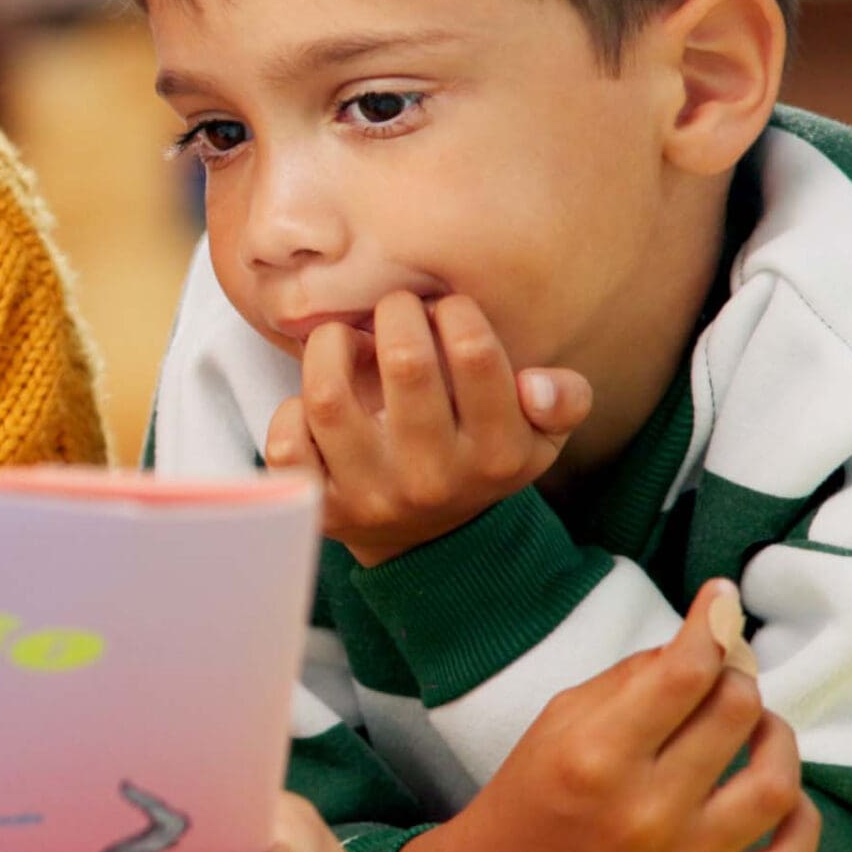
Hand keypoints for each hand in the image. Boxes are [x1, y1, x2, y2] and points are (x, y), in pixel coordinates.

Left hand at [268, 291, 588, 565]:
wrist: (430, 542)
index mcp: (496, 453)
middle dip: (396, 313)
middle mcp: (434, 477)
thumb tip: (537, 382)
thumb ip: (564, 401)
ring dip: (331, 346)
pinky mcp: (322, 507)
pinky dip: (290, 408)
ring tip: (347, 339)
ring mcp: (373, 495)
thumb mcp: (540, 437)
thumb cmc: (480, 460)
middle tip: (395, 309)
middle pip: (406, 364)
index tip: (445, 309)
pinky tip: (315, 400)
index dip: (455, 312)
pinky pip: (287, 443)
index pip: (476, 356)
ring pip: (329, 397)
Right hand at [391, 582, 817, 851]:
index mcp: (596, 756)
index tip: (721, 599)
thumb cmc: (531, 795)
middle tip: (722, 675)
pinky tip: (781, 798)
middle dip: (736, 677)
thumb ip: (633, 678)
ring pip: (776, 784)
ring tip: (756, 729)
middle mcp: (645, 812)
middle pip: (736, 714)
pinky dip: (801, 822)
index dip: (713, 622)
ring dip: (776, 738)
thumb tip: (707, 642)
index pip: (684, 672)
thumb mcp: (559, 719)